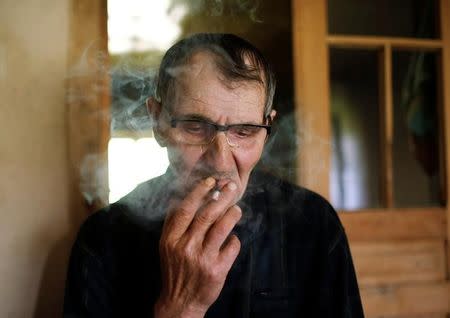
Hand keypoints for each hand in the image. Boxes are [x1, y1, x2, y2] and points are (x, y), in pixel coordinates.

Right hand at [154, 177, 241, 317]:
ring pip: (222, 227)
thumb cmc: (175, 269)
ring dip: (232, 214)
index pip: (186, 209)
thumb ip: (175, 224)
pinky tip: (232, 238)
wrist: (180, 302)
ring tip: (237, 209)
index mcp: (171, 239)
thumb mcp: (167, 246)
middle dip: (222, 197)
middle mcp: (185, 246)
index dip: (199, 192)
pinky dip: (234, 239)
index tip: (211, 181)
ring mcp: (202, 258)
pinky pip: (232, 246)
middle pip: (207, 214)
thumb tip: (188, 197)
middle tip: (231, 187)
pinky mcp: (217, 270)